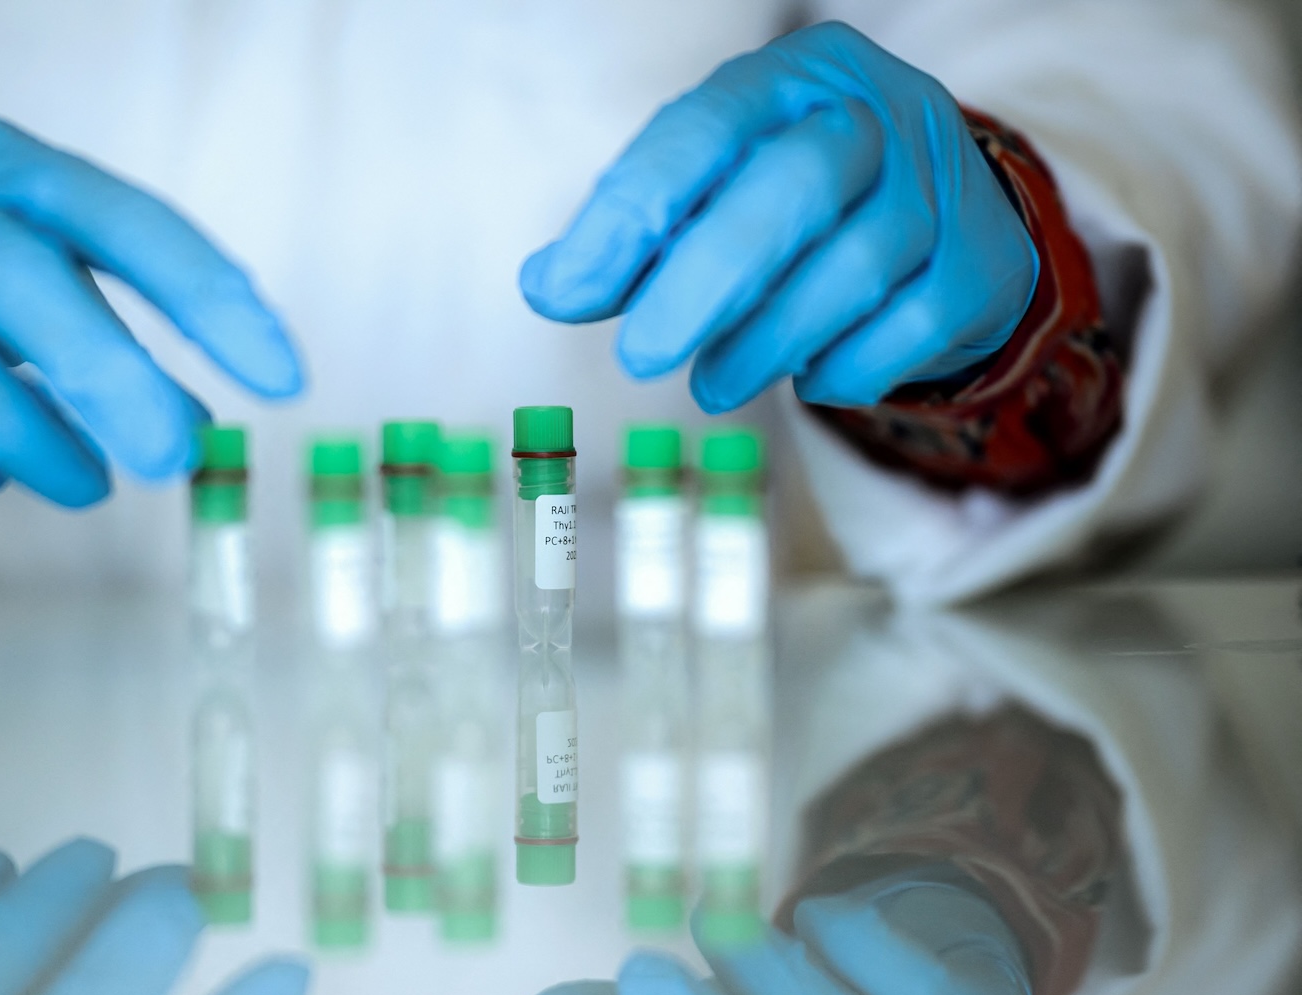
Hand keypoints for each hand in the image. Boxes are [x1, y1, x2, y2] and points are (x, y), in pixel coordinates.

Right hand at [0, 112, 302, 502]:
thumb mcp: (27, 254)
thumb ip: (110, 323)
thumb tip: (196, 424)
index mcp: (6, 166)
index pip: (124, 222)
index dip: (208, 297)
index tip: (281, 377)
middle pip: (21, 281)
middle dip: (108, 374)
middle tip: (173, 459)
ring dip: (31, 438)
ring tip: (89, 487)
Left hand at [519, 21, 1036, 412]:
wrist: (946, 219)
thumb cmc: (798, 204)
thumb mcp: (714, 190)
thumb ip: (634, 232)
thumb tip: (550, 285)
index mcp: (792, 77)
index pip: (703, 129)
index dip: (631, 213)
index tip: (567, 294)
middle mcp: (877, 114)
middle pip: (793, 187)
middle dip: (703, 284)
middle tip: (639, 358)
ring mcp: (940, 186)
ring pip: (854, 266)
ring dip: (765, 342)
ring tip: (711, 383)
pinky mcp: (979, 263)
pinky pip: (907, 328)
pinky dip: (843, 368)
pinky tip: (806, 377)